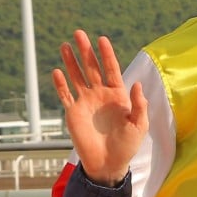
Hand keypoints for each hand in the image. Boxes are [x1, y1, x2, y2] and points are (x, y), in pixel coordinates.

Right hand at [52, 29, 148, 185]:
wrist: (108, 163)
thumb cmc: (127, 145)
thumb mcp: (139, 125)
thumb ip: (139, 105)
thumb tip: (136, 84)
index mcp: (117, 95)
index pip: (111, 69)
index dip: (107, 54)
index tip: (102, 38)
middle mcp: (100, 95)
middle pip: (92, 68)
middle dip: (85, 51)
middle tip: (79, 33)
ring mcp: (85, 102)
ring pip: (77, 77)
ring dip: (71, 62)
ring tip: (65, 45)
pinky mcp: (73, 113)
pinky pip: (65, 96)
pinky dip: (61, 84)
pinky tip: (57, 71)